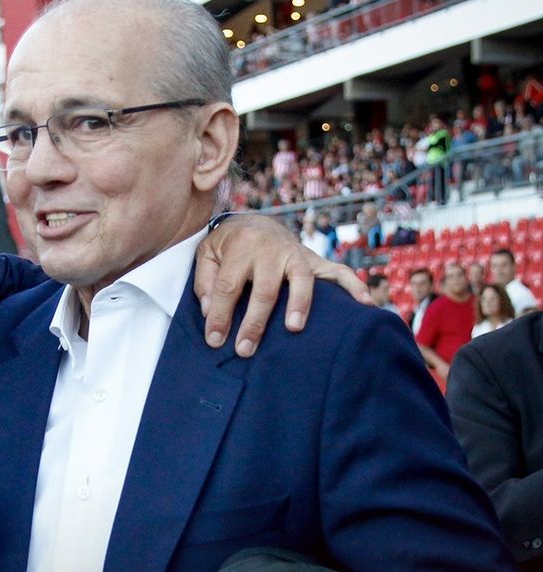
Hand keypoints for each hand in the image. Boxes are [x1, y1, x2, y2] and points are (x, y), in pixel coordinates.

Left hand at [195, 213, 369, 356]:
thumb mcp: (207, 254)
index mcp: (241, 245)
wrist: (255, 222)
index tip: (214, 340)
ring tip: (293, 328)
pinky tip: (365, 304)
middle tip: (245, 349)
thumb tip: (209, 310)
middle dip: (254, 322)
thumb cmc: (228, 246)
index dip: (219, 314)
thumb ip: (205, 281)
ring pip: (302, 279)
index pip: (228, 285)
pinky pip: (338, 272)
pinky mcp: (314, 260)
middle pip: (264, 288)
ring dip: (299, 304)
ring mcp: (296, 253)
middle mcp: (271, 248)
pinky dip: (353, 286)